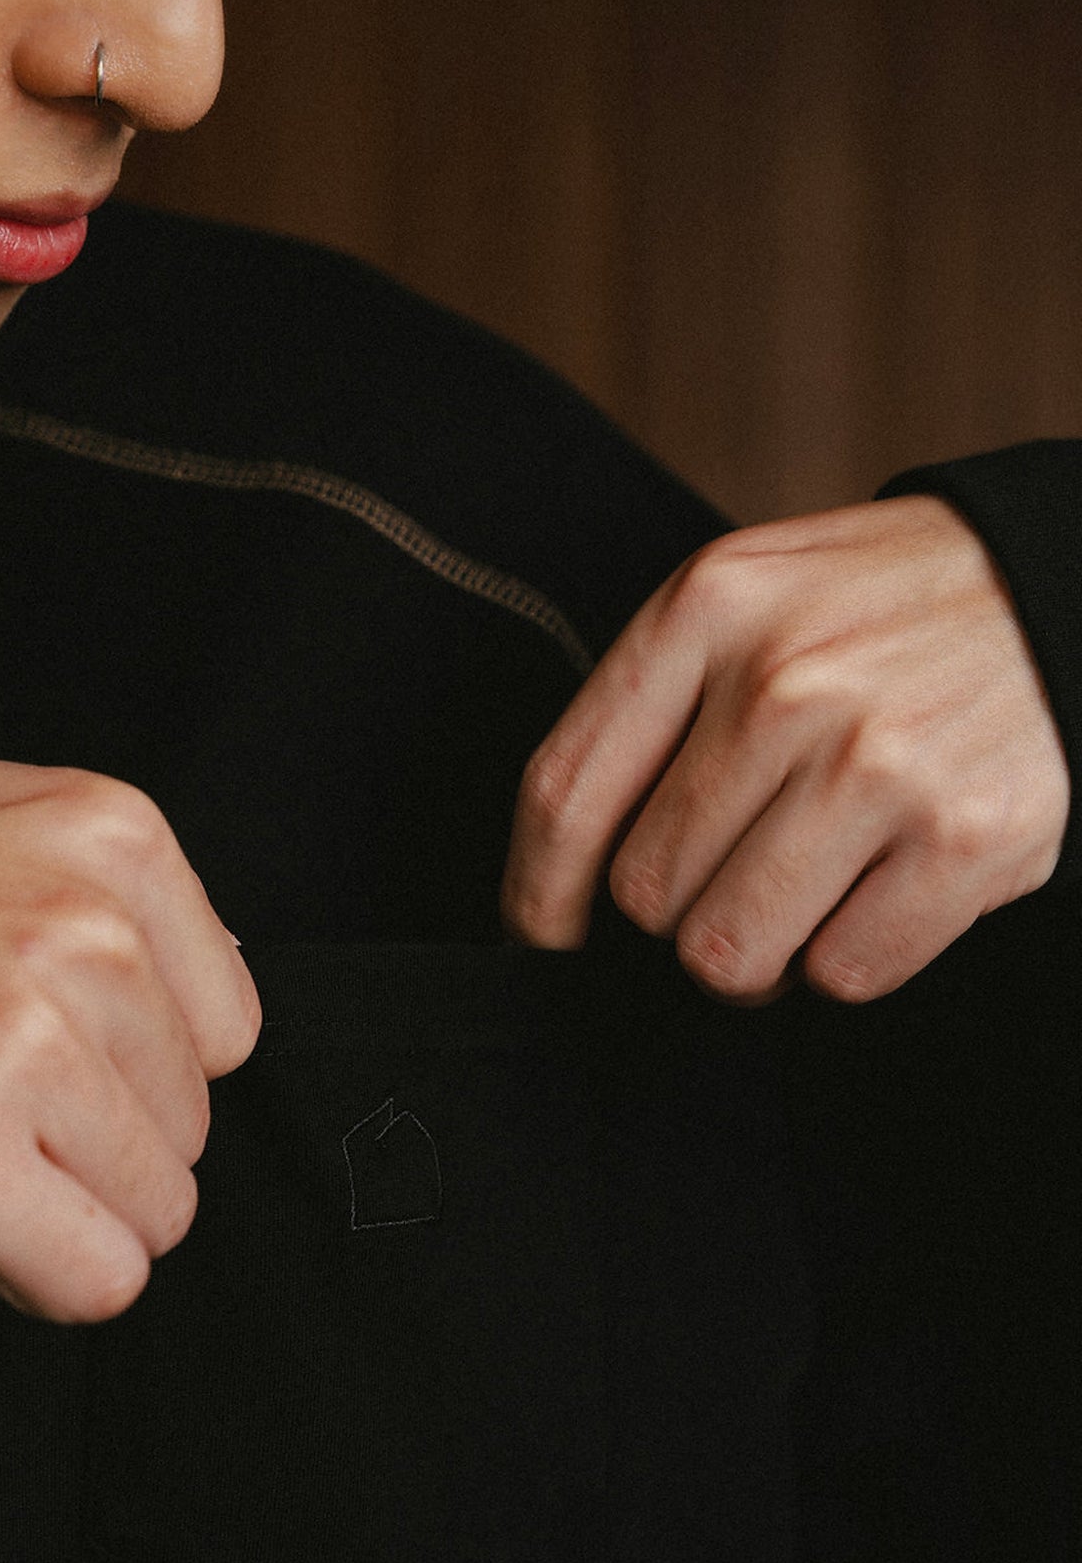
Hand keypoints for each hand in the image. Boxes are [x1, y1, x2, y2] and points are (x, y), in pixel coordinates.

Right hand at [0, 756, 259, 1319]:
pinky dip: (37, 1277)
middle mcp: (85, 930)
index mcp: (106, 836)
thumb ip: (104, 887)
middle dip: (94, 1141)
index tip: (54, 1058)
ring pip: (155, 1210)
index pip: (227, 1026)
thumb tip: (211, 985)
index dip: (139, 1066)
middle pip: (189, 1123)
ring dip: (62, 1208)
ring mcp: (23, 1042)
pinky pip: (95, 1278)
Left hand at [500, 495, 1070, 1001]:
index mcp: (708, 608)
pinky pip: (841, 974)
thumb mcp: (749, 599)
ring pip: (727, 953)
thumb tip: (561, 872)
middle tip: (736, 879)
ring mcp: (877, 762)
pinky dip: (848, 959)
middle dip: (678, 912)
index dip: (534, 894)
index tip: (539, 938)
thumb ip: (651, 706)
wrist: (1065, 587)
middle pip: (645, 892)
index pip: (562, 793)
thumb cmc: (878, 613)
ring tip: (802, 895)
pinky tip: (879, 893)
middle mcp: (784, 682)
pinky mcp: (965, 838)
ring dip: (756, 953)